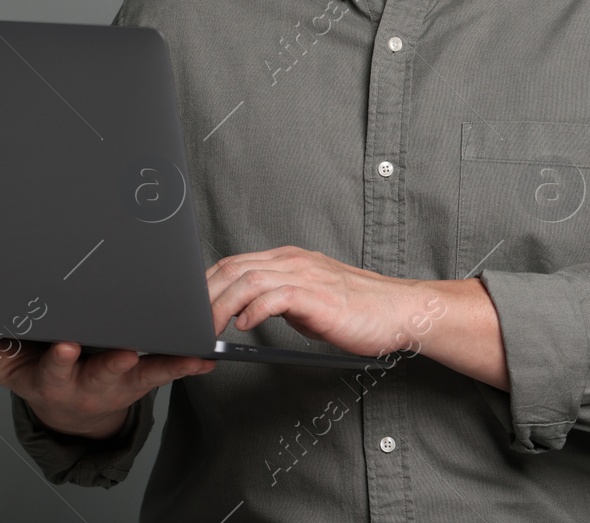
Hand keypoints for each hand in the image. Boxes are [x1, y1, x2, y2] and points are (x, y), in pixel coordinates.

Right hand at [0, 333, 213, 437]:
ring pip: (142, 372)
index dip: (60, 360)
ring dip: (163, 364)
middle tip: (124, 351)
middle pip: (102, 373)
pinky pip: (167, 369)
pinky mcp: (144, 377)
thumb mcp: (11, 369)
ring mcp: (120, 380)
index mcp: (56, 379)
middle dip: (111, 362)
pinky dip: (187, 363)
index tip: (65, 345)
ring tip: (186, 354)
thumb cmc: (42, 375)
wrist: (72, 409)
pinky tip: (206, 357)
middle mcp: (90, 382)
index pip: (55, 369)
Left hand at [205, 245, 431, 358]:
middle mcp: (293, 262)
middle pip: (234, 268)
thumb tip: (250, 313)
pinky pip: (275, 296)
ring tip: (209, 329)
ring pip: (248, 280)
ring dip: (221, 305)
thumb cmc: (361, 310)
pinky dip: (253, 310)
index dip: (207, 284)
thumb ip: (282, 300)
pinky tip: (243, 327)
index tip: (191, 308)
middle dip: (204, 295)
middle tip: (189, 323)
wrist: (400, 311)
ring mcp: (305, 276)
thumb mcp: (310, 301)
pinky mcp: (317, 296)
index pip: (235, 263)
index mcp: (289, 260)